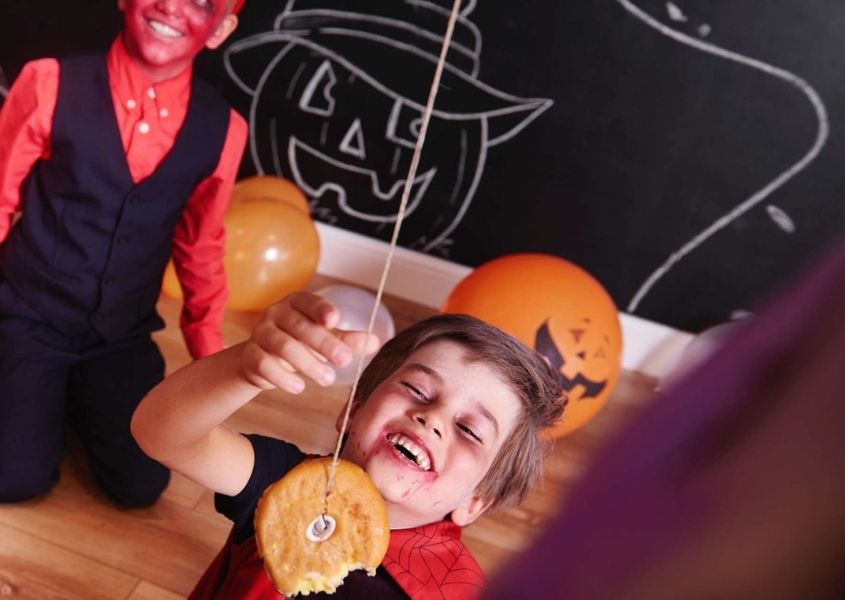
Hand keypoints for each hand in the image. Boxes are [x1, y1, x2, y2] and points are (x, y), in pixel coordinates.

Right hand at [240, 291, 380, 392]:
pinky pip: (263, 363)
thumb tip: (375, 342)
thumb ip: (348, 341)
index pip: (308, 300)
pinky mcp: (250, 355)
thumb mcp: (326, 341)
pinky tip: (299, 386)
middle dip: (324, 343)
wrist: (262, 361)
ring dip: (308, 364)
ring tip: (327, 379)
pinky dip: (282, 377)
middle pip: (299, 326)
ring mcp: (260, 332)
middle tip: (344, 360)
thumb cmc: (300, 344)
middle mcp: (276, 313)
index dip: (321, 309)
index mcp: (297, 303)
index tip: (335, 321)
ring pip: (283, 346)